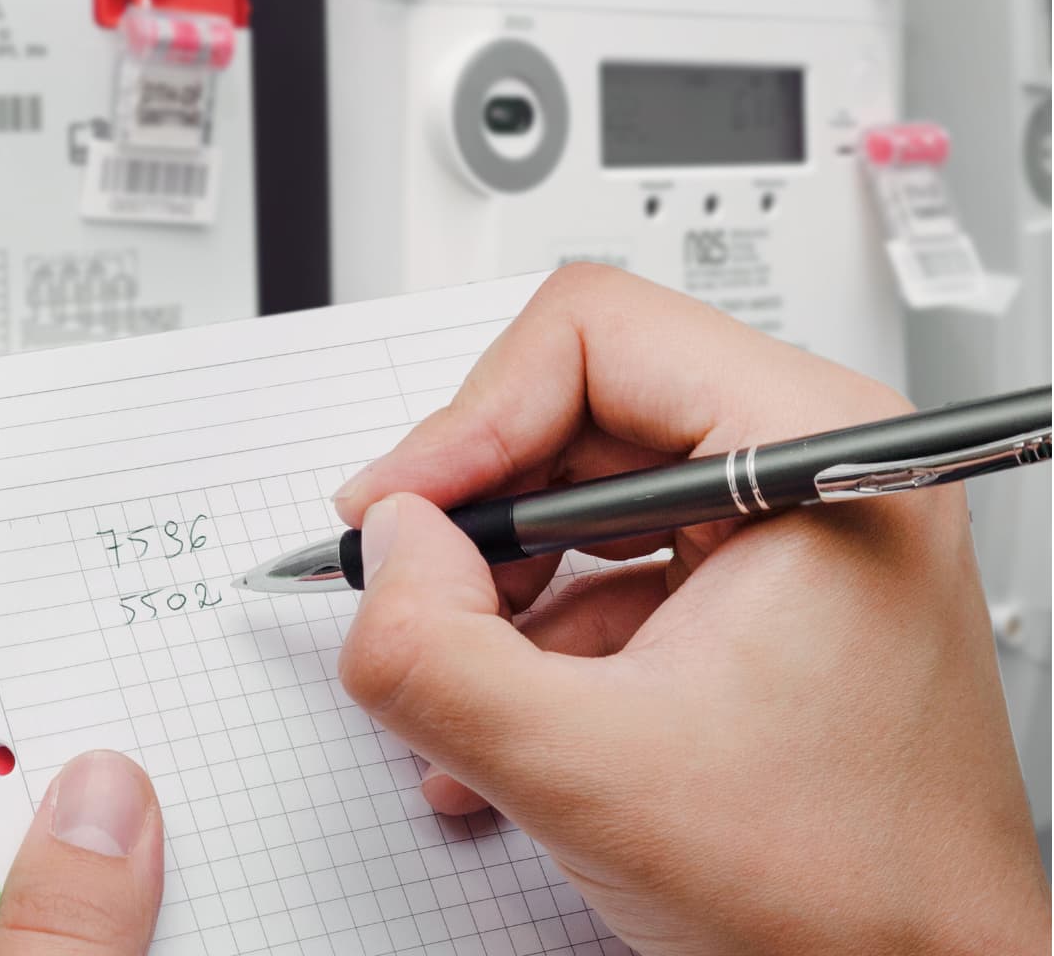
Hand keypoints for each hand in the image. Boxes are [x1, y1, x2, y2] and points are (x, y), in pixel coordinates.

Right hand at [333, 265, 1047, 954]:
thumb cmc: (846, 895)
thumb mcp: (586, 774)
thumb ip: (434, 651)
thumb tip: (384, 551)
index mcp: (815, 453)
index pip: (590, 335)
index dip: (469, 420)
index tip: (404, 514)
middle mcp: (812, 468)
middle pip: (574, 410)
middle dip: (475, 516)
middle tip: (414, 590)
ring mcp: (788, 532)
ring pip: (578, 493)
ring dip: (495, 589)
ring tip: (463, 682)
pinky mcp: (757, 594)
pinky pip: (606, 567)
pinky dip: (533, 636)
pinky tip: (503, 722)